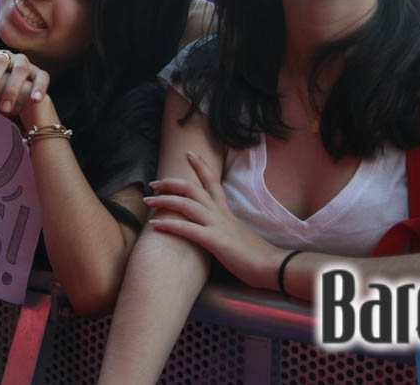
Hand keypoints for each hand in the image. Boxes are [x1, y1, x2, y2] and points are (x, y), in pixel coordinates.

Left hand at [0, 46, 49, 116]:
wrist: (24, 103)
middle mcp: (11, 56)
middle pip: (1, 60)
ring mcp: (28, 64)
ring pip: (21, 68)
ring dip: (12, 88)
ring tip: (5, 110)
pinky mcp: (41, 75)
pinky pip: (43, 78)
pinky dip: (39, 88)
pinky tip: (34, 100)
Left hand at [145, 151, 283, 288]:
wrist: (272, 266)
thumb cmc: (256, 255)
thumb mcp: (237, 235)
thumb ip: (224, 228)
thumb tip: (215, 230)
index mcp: (226, 211)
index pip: (212, 181)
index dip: (200, 166)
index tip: (189, 153)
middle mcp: (220, 213)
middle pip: (192, 188)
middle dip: (170, 182)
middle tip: (153, 183)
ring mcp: (217, 225)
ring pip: (186, 204)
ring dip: (164, 200)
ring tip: (147, 200)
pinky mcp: (214, 241)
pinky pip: (187, 229)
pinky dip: (169, 225)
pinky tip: (154, 224)